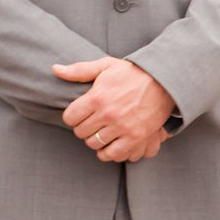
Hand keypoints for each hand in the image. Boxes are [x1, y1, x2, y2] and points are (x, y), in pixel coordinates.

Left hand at [54, 56, 175, 161]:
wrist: (164, 82)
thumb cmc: (131, 73)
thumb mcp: (104, 66)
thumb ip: (79, 70)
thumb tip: (55, 69)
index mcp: (97, 97)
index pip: (70, 118)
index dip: (72, 117)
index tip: (78, 115)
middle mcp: (108, 114)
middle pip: (81, 132)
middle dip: (82, 128)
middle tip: (90, 123)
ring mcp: (122, 127)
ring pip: (95, 144)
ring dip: (95, 140)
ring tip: (100, 133)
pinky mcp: (137, 137)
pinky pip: (114, 154)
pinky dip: (109, 153)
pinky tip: (109, 145)